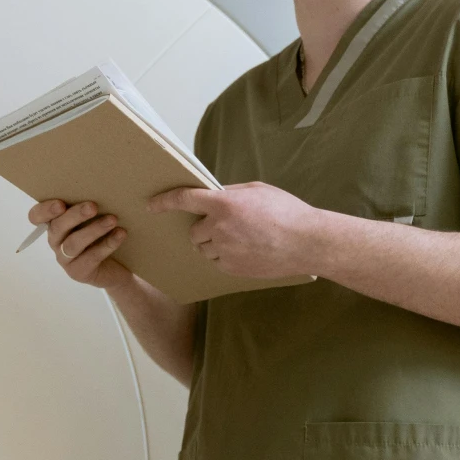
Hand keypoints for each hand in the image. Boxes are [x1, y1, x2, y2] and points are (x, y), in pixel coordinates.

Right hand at [30, 199, 135, 293]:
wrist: (115, 267)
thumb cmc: (101, 235)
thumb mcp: (92, 218)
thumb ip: (88, 205)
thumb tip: (101, 185)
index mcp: (54, 223)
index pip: (36, 216)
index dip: (44, 210)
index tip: (60, 204)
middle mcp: (55, 241)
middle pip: (57, 227)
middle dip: (75, 215)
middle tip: (93, 206)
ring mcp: (65, 259)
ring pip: (73, 244)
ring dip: (94, 230)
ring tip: (113, 219)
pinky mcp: (78, 272)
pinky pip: (91, 257)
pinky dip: (107, 244)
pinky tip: (120, 234)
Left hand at [148, 182, 325, 280]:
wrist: (307, 242)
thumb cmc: (286, 212)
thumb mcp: (257, 191)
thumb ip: (230, 193)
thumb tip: (213, 195)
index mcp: (224, 204)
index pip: (184, 199)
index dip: (164, 201)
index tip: (151, 205)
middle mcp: (219, 228)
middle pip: (194, 232)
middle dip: (204, 229)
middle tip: (225, 226)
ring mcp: (224, 251)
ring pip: (204, 249)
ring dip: (213, 244)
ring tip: (240, 239)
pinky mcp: (232, 269)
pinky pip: (217, 262)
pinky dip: (224, 257)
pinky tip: (245, 251)